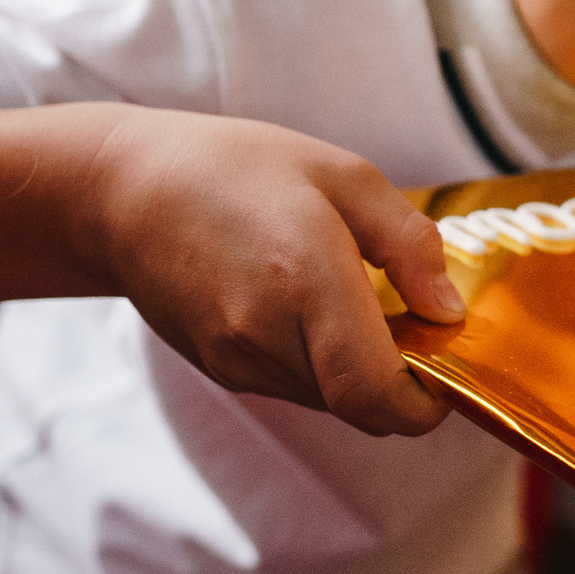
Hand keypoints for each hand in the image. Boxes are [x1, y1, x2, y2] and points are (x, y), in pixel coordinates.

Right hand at [91, 109, 461, 434]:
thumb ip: (409, 244)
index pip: (375, 392)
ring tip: (356, 305)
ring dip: (359, 374)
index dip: (423, 404)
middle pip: (359, 406)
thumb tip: (448, 310)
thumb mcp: (345, 175)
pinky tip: (310, 309)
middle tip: (415, 331)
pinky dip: (321, 366)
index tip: (447, 376)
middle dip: (400, 385)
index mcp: (306, 278)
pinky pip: (293, 387)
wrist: (126, 191)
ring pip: (329, 401)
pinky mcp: (220, 368)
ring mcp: (236, 359)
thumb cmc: (238, 167)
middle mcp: (266, 333)